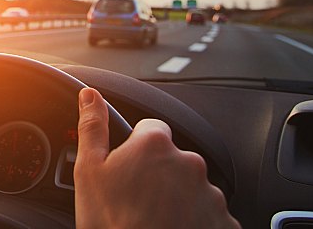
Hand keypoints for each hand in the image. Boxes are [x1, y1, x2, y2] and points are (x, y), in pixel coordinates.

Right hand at [74, 88, 239, 228]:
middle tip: (136, 201)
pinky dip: (194, 220)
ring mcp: (210, 194)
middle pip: (172, 159)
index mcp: (155, 145)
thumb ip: (93, 127)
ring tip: (154, 220)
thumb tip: (90, 96)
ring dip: (176, 198)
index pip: (150, 129)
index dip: (135, 148)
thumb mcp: (89, 172)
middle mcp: (189, 163)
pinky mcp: (224, 221)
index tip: (128, 170)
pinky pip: (208, 213)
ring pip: (190, 187)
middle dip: (157, 174)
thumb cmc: (112, 224)